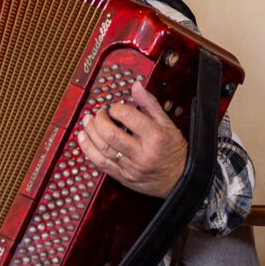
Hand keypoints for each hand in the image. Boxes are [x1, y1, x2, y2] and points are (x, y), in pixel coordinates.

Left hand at [76, 80, 187, 197]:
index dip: (116, 108)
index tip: (114, 108)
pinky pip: (101, 164)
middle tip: (98, 114)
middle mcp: (143, 153)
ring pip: (103, 149)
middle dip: (99, 120)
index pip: (128, 117)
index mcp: (155, 137)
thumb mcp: (167, 124)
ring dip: (90, 133)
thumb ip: (149, 104)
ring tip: (87, 122)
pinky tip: (83, 139)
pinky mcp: (124, 178)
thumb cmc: (174, 150)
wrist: (180, 179)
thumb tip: (136, 86)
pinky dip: (88, 150)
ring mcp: (132, 167)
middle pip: (111, 134)